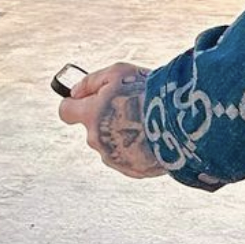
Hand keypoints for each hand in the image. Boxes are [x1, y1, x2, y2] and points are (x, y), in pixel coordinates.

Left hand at [58, 61, 166, 178]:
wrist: (179, 121)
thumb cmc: (147, 93)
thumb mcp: (118, 73)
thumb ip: (90, 82)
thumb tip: (74, 92)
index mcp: (90, 116)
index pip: (65, 111)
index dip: (73, 103)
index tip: (83, 98)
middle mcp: (97, 140)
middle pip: (93, 127)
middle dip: (107, 117)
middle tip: (131, 105)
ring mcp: (114, 158)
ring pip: (112, 142)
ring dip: (125, 132)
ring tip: (148, 120)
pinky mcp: (133, 170)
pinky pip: (130, 155)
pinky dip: (138, 146)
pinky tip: (155, 135)